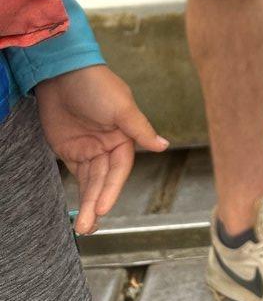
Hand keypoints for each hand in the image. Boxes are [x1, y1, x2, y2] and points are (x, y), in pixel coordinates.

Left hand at [35, 66, 168, 234]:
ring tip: (83, 227)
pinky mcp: (71, 151)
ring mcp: (90, 150)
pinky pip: (77, 177)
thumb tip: (163, 146)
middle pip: (105, 181)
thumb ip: (140, 129)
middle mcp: (109, 146)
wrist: (61, 74)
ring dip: (88, 204)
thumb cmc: (96, 85)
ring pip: (91, 183)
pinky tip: (80, 210)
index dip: (112, 189)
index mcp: (125, 136)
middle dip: (98, 203)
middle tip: (89, 226)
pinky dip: (79, 193)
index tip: (103, 208)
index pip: (120, 169)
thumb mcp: (121, 106)